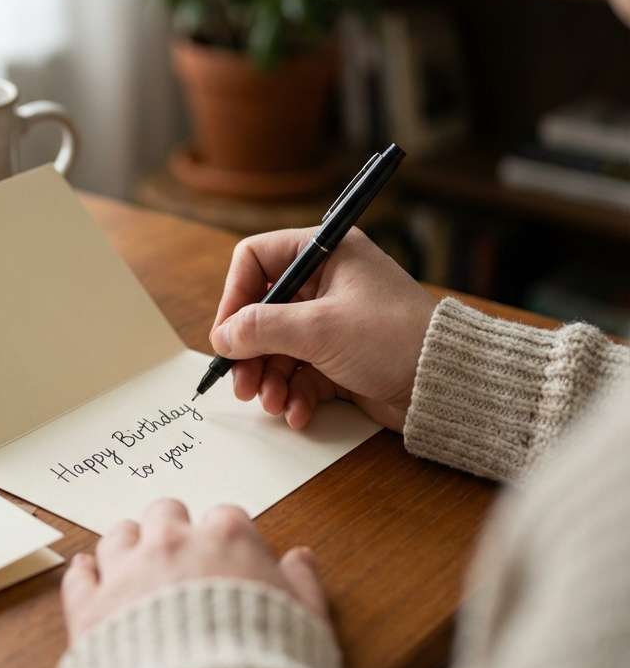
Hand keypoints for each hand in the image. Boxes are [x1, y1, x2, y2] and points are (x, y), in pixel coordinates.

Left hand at [61, 498, 323, 643]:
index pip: (225, 518)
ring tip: (134, 568)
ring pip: (118, 535)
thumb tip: (300, 558)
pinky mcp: (91, 609)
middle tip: (178, 561)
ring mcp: (126, 571)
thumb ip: (302, 584)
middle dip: (173, 533)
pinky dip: (84, 573)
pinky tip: (88, 575)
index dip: (225, 541)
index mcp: (228, 538)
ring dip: (127, 547)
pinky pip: (78, 575)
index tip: (226, 561)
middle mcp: (173, 543)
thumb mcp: (307, 626)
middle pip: (166, 513)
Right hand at [210, 227, 436, 432]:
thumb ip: (262, 329)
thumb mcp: (319, 329)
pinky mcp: (341, 358)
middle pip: (263, 311)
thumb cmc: (392, 339)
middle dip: (250, 351)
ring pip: (279, 347)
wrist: (446, 384)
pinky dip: (294, 393)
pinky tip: (298, 412)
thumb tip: (222, 336)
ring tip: (272, 403)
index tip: (226, 334)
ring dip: (269, 378)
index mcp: (326, 254)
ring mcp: (334, 322)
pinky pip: (301, 372)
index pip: (257, 260)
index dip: (235, 296)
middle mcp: (327, 283)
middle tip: (242, 383)